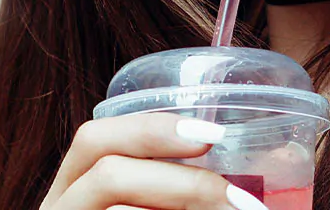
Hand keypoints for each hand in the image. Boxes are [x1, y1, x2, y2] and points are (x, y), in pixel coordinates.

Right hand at [41, 113, 265, 209]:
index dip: (151, 129)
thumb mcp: (157, 199)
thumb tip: (269, 163)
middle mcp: (60, 209)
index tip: (214, 134)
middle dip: (182, 183)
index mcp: (72, 188)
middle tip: (240, 200)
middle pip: (107, 173)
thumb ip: (182, 182)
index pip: (93, 140)